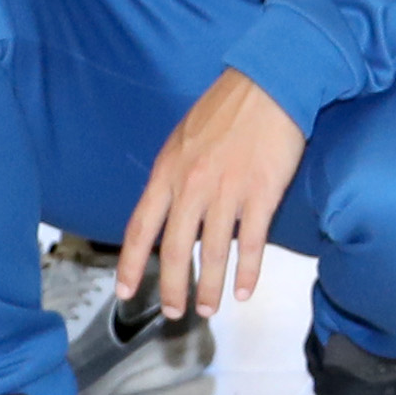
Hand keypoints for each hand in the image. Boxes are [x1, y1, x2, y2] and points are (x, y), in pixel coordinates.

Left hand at [115, 70, 308, 321]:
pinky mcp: (261, 194)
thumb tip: (170, 208)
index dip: (131, 265)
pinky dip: (248, 272)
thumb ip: (174, 175)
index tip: (125, 292)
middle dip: (172, 288)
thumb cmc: (228, 106)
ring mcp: (227, 192)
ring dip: (209, 288)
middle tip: (174, 312)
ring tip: (209, 309)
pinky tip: (245, 289)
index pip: (140, 229)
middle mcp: (192, 186)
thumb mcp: (183, 137)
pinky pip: (252, 244)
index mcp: (167, 172)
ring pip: (211, 254)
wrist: (270, 83)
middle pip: (174, 250)